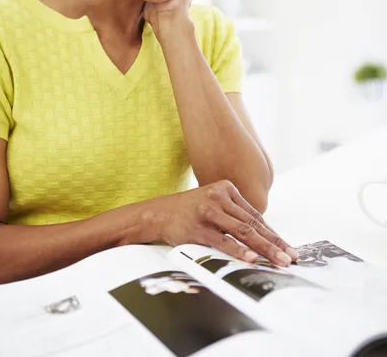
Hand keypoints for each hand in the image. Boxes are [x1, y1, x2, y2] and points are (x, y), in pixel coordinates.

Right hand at [153, 180, 298, 266]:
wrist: (158, 212)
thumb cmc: (189, 211)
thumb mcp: (213, 203)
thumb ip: (234, 215)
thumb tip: (262, 237)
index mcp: (226, 189)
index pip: (255, 216)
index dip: (272, 233)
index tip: (287, 247)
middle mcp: (219, 197)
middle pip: (253, 224)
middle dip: (274, 242)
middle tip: (291, 256)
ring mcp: (209, 211)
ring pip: (243, 232)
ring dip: (264, 248)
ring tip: (279, 260)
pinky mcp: (199, 227)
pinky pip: (223, 241)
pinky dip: (239, 251)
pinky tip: (252, 258)